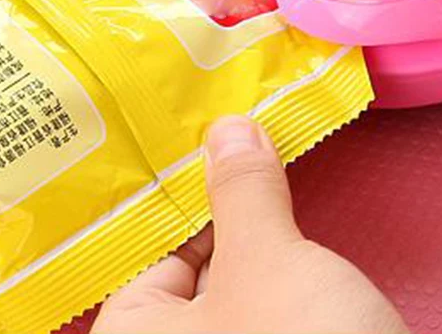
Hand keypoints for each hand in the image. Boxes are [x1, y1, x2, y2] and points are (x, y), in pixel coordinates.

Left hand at [94, 116, 408, 333]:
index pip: (146, 254)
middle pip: (190, 271)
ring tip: (269, 163)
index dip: (184, 190)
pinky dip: (279, 274)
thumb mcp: (268, 263)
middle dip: (223, 208)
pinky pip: (264, 312)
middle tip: (245, 136)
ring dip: (256, 237)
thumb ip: (242, 191)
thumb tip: (227, 129)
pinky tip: (295, 234)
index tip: (212, 136)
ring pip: (233, 292)